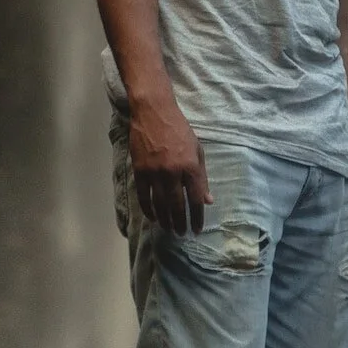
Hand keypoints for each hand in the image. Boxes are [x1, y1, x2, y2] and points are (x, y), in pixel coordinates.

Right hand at [129, 97, 209, 235]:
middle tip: (182, 234)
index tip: (197, 229)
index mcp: (191, 166)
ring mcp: (154, 172)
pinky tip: (153, 217)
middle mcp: (173, 172)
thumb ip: (202, 176)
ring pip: (159, 204)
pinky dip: (148, 209)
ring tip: (169, 229)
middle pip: (177, 206)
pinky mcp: (140, 170)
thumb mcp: (197, 150)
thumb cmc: (179, 130)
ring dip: (165, 220)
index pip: (196, 199)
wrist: (154, 112)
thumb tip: (208, 200)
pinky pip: (143, 196)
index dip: (197, 217)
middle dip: (181, 223)